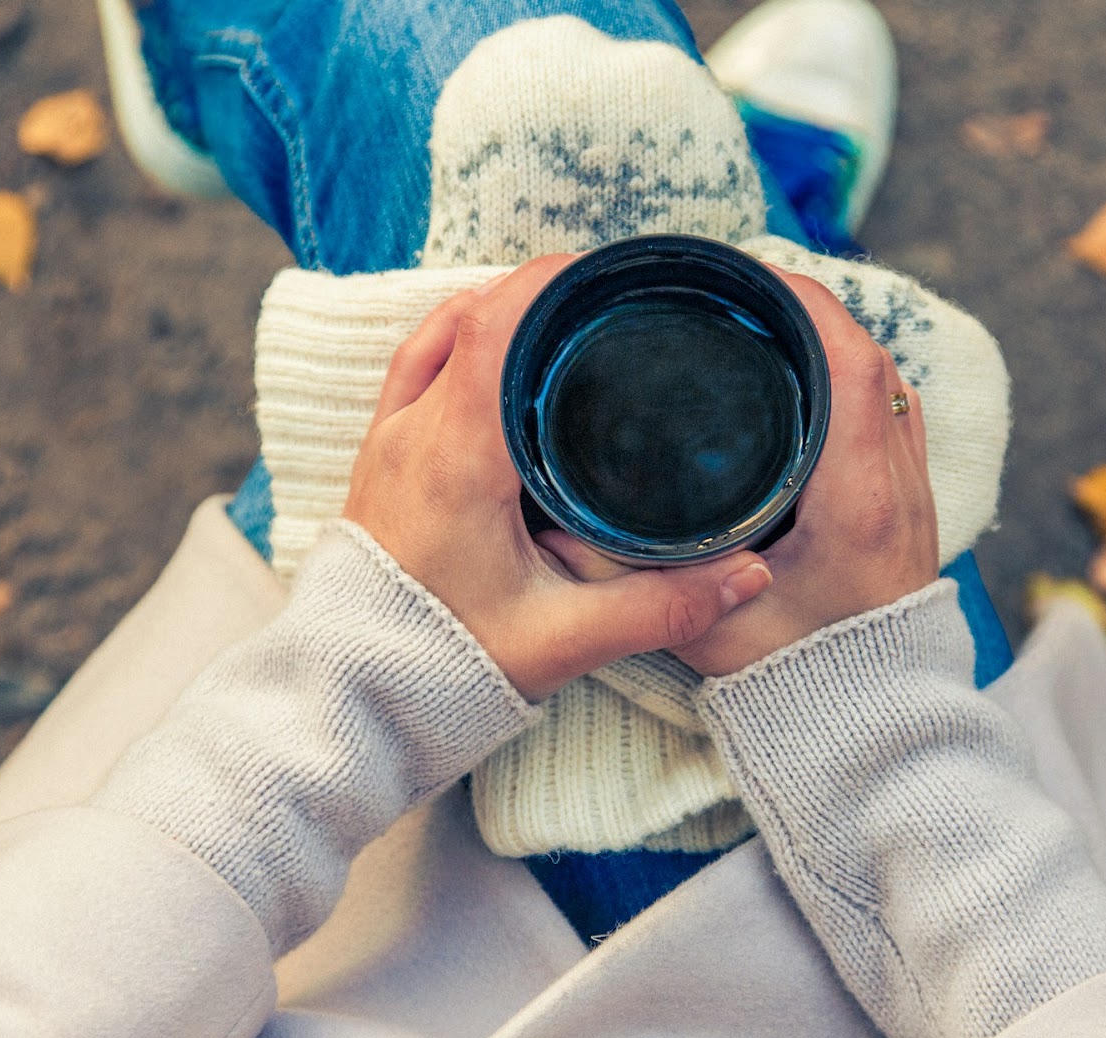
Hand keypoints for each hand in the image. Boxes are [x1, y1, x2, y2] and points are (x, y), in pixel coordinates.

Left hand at [342, 258, 774, 700]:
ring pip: (437, 335)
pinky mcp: (379, 462)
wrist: (354, 698)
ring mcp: (387, 443)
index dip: (548, 282)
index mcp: (456, 457)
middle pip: (470, 316)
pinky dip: (459, 343)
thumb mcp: (564, 640)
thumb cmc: (445, 667)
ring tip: (562, 316)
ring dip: (495, 312)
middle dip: (538, 291)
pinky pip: (415, 369)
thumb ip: (662, 606)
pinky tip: (501, 358)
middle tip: (606, 293)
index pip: (494, 327)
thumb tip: (751, 574)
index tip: (607, 269)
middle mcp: (413, 434)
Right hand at [540, 270, 938, 676]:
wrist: (875, 726)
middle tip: (738, 291)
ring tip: (764, 323)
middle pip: (870, 355)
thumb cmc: (799, 682)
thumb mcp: (702, 631)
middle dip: (807, 308)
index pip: (849, 364)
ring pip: (887, 381)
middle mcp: (896, 484)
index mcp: (855, 500)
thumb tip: (557, 530)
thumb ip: (631, 582)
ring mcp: (912, 494)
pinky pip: (892, 414)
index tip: (746, 275)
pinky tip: (802, 384)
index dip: (802, 302)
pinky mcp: (911, 507)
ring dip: (832, 342)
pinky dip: (852, 381)